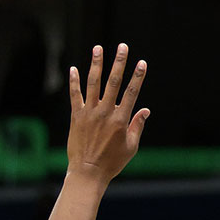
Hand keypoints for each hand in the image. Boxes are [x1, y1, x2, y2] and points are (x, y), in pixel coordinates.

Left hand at [66, 44, 150, 182]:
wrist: (87, 173)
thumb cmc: (112, 162)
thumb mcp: (131, 146)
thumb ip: (137, 126)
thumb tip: (145, 110)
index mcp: (121, 120)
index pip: (131, 93)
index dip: (137, 76)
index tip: (141, 63)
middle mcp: (105, 113)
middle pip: (113, 82)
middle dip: (119, 63)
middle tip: (122, 47)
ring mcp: (89, 113)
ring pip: (93, 84)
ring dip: (96, 64)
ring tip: (98, 48)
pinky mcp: (76, 117)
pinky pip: (75, 95)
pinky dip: (74, 82)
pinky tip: (74, 69)